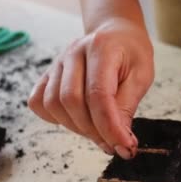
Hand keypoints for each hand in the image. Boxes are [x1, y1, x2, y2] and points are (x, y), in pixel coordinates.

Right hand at [28, 18, 153, 158]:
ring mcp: (57, 63)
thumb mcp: (141, 76)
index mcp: (101, 49)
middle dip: (95, 131)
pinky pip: (39, 102)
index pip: (99, 95)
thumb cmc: (131, 54)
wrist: (116, 33)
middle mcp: (73, 53)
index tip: (125, 148)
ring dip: (77, 127)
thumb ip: (128, 106)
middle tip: (114, 142)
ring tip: (99, 131)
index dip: (110, 127)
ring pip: (53, 105)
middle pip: (71, 101)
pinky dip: (55, 118)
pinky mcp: (48, 74)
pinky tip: (77, 120)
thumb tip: (120, 141)